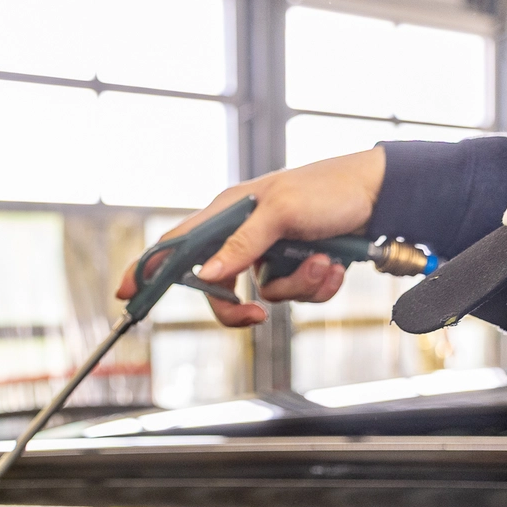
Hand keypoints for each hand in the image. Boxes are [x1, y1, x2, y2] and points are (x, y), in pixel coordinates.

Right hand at [114, 147, 386, 326]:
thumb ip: (241, 244)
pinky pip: (294, 295)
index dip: (150, 269)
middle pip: (219, 288)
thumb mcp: (282, 212)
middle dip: (241, 307)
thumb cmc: (329, 190)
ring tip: (323, 260)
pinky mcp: (295, 266)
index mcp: (229, 213)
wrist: (380, 197)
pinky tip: (334, 264)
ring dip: (299, 286)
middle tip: (258, 316)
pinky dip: (316, 285)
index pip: (178, 243)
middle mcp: (244, 235)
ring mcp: (270, 253)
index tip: (126, 293)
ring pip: (265, 296)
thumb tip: (206, 274)